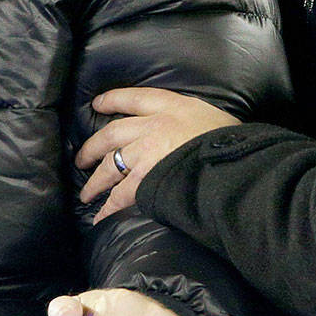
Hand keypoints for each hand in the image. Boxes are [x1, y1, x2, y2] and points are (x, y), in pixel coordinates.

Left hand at [77, 87, 239, 220]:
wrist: (233, 161)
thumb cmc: (232, 141)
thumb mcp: (214, 118)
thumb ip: (195, 121)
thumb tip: (194, 132)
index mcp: (172, 107)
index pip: (135, 98)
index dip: (113, 100)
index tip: (98, 103)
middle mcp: (153, 126)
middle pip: (112, 133)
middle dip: (93, 147)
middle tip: (82, 158)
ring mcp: (146, 153)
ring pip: (111, 164)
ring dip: (96, 181)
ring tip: (87, 193)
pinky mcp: (145, 180)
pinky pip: (120, 196)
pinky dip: (108, 207)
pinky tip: (101, 217)